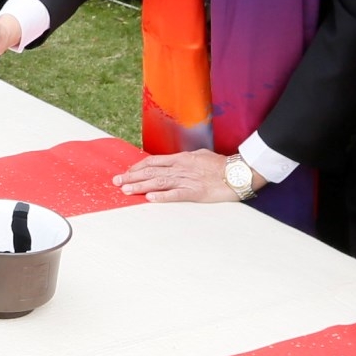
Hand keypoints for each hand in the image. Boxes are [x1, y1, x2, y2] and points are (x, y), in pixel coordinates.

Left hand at [114, 148, 243, 203]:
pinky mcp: (195, 192)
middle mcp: (181, 167)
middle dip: (132, 177)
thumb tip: (174, 161)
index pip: (153, 161)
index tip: (126, 172)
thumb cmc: (221, 165)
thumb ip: (185, 159)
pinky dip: (161, 196)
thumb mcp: (200, 156)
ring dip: (140, 186)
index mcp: (181, 158)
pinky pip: (175, 194)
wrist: (238, 172)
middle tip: (116, 182)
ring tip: (125, 190)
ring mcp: (187, 179)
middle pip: (151, 171)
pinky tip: (149, 199)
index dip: (138, 167)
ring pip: (158, 182)